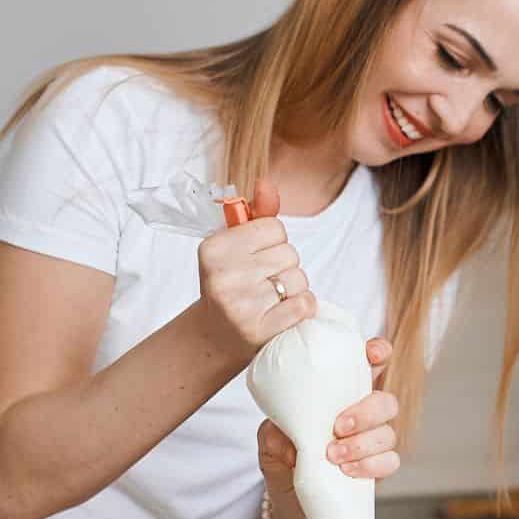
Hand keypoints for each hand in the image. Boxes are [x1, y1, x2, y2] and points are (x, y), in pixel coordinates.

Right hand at [197, 177, 315, 357]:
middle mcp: (223, 275)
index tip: (257, 257)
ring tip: (272, 297)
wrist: (216, 335)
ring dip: (294, 288)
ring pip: (299, 278)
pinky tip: (284, 311)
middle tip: (263, 282)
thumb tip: (266, 184)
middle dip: (285, 266)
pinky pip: (305, 304)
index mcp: (214, 249)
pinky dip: (303, 307)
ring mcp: (241, 304)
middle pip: (289, 253)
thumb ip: (256, 216)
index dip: (273, 242)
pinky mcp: (260, 329)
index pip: (274, 227)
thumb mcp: (235, 247)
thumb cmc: (232, 284)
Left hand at [257, 339, 400, 491]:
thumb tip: (295, 437)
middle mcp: (360, 417)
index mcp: (337, 397)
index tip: (372, 354)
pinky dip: (371, 465)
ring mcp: (371, 444)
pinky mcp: (376, 470)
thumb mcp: (270, 443)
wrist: (293, 508)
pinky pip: (390, 461)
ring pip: (388, 433)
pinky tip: (348, 471)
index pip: (365, 367)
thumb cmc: (284, 466)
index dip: (377, 354)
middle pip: (386, 402)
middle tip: (338, 427)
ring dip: (363, 444)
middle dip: (367, 412)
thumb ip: (277, 431)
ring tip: (333, 456)